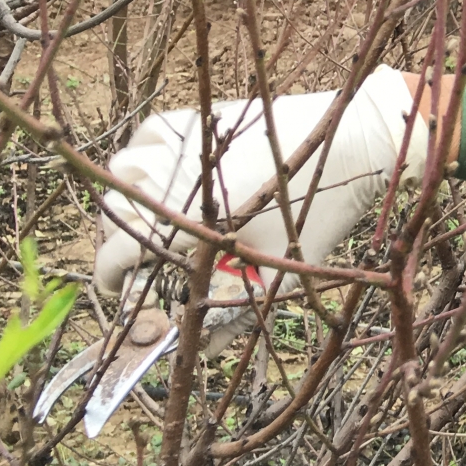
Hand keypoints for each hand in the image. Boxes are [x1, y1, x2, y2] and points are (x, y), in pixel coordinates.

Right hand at [93, 65, 429, 298]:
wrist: (356, 142)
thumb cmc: (320, 212)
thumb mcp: (279, 273)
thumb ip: (235, 313)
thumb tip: (205, 349)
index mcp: (189, 219)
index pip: (118, 251)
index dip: (108, 277)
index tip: (116, 290)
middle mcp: (178, 176)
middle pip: (115, 209)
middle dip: (115, 238)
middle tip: (135, 257)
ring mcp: (190, 141)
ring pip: (125, 166)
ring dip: (124, 193)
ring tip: (144, 215)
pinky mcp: (208, 116)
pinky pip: (154, 130)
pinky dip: (145, 150)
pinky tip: (161, 169)